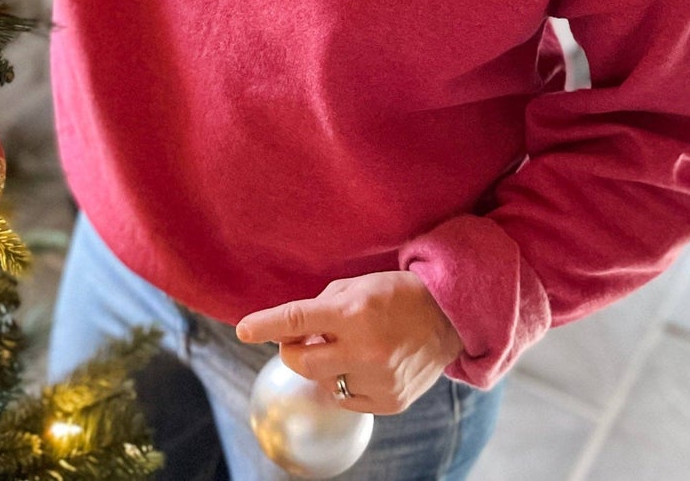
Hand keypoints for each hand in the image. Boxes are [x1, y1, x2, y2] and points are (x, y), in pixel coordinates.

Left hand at [235, 271, 463, 415]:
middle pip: (300, 361)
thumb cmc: (394, 295)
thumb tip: (289, 334)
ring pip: (322, 381)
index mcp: (353, 313)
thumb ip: (318, 309)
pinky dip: (344, 382)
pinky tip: (363, 364)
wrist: (447, 318)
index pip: (296, 319)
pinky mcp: (390, 402)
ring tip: (345, 346)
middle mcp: (364, 349)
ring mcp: (378, 380)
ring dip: (323, 364)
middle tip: (302, 337)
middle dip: (291, 349)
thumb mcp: (354, 287)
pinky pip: (345, 399)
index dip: (265, 325)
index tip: (242, 330)